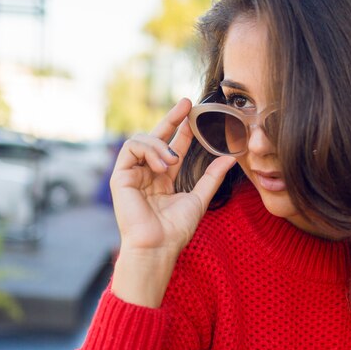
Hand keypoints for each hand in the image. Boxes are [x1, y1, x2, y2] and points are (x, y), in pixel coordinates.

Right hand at [110, 98, 236, 258]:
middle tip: (187, 103)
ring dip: (160, 145)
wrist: (158, 246)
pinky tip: (161, 165)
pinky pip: (131, 148)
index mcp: (163, 178)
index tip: (195, 113)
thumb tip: (230, 158)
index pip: (173, 147)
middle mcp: (146, 173)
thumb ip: (212, 177)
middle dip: (171, 118)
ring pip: (142, 140)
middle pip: (156, 137)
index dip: (183, 129)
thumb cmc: (175, 229)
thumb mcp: (199, 198)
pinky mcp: (120, 176)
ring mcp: (132, 174)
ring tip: (173, 161)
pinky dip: (148, 150)